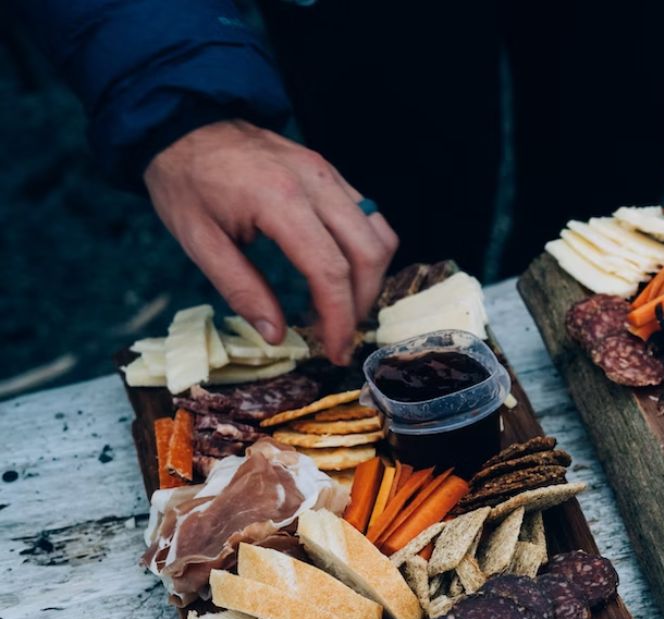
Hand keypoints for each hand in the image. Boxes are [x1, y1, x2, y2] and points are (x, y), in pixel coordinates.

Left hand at [143, 120, 398, 363]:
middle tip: (338, 333)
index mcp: (279, 201)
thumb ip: (241, 289)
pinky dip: (367, 251)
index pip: (330, 270)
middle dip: (361, 303)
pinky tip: (342, 271)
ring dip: (371, 277)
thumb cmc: (185, 182)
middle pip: (368, 254)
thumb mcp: (198, 241)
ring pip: (379, 234)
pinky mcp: (332, 173)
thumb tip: (276, 335)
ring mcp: (329, 174)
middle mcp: (316, 184)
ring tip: (343, 305)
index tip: (333, 351)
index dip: (339, 318)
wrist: (184, 123)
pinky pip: (370, 217)